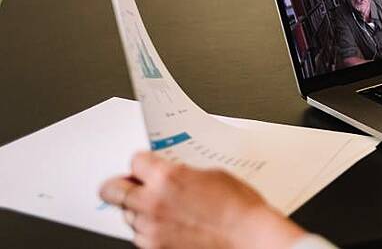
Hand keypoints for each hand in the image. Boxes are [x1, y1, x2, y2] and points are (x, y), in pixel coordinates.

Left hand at [99, 152, 305, 248]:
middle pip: (112, 189)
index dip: (143, 163)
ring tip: (162, 209)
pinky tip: (168, 225)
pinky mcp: (154, 248)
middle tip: (131, 185)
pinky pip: (139, 236)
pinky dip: (148, 230)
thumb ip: (181, 174)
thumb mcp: (212, 175)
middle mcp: (152, 203)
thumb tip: (171, 176)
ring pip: (126, 214)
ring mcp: (150, 229)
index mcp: (167, 177)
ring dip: (138, 209)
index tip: (146, 166)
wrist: (249, 238)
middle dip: (121, 185)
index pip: (134, 161)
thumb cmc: (238, 208)